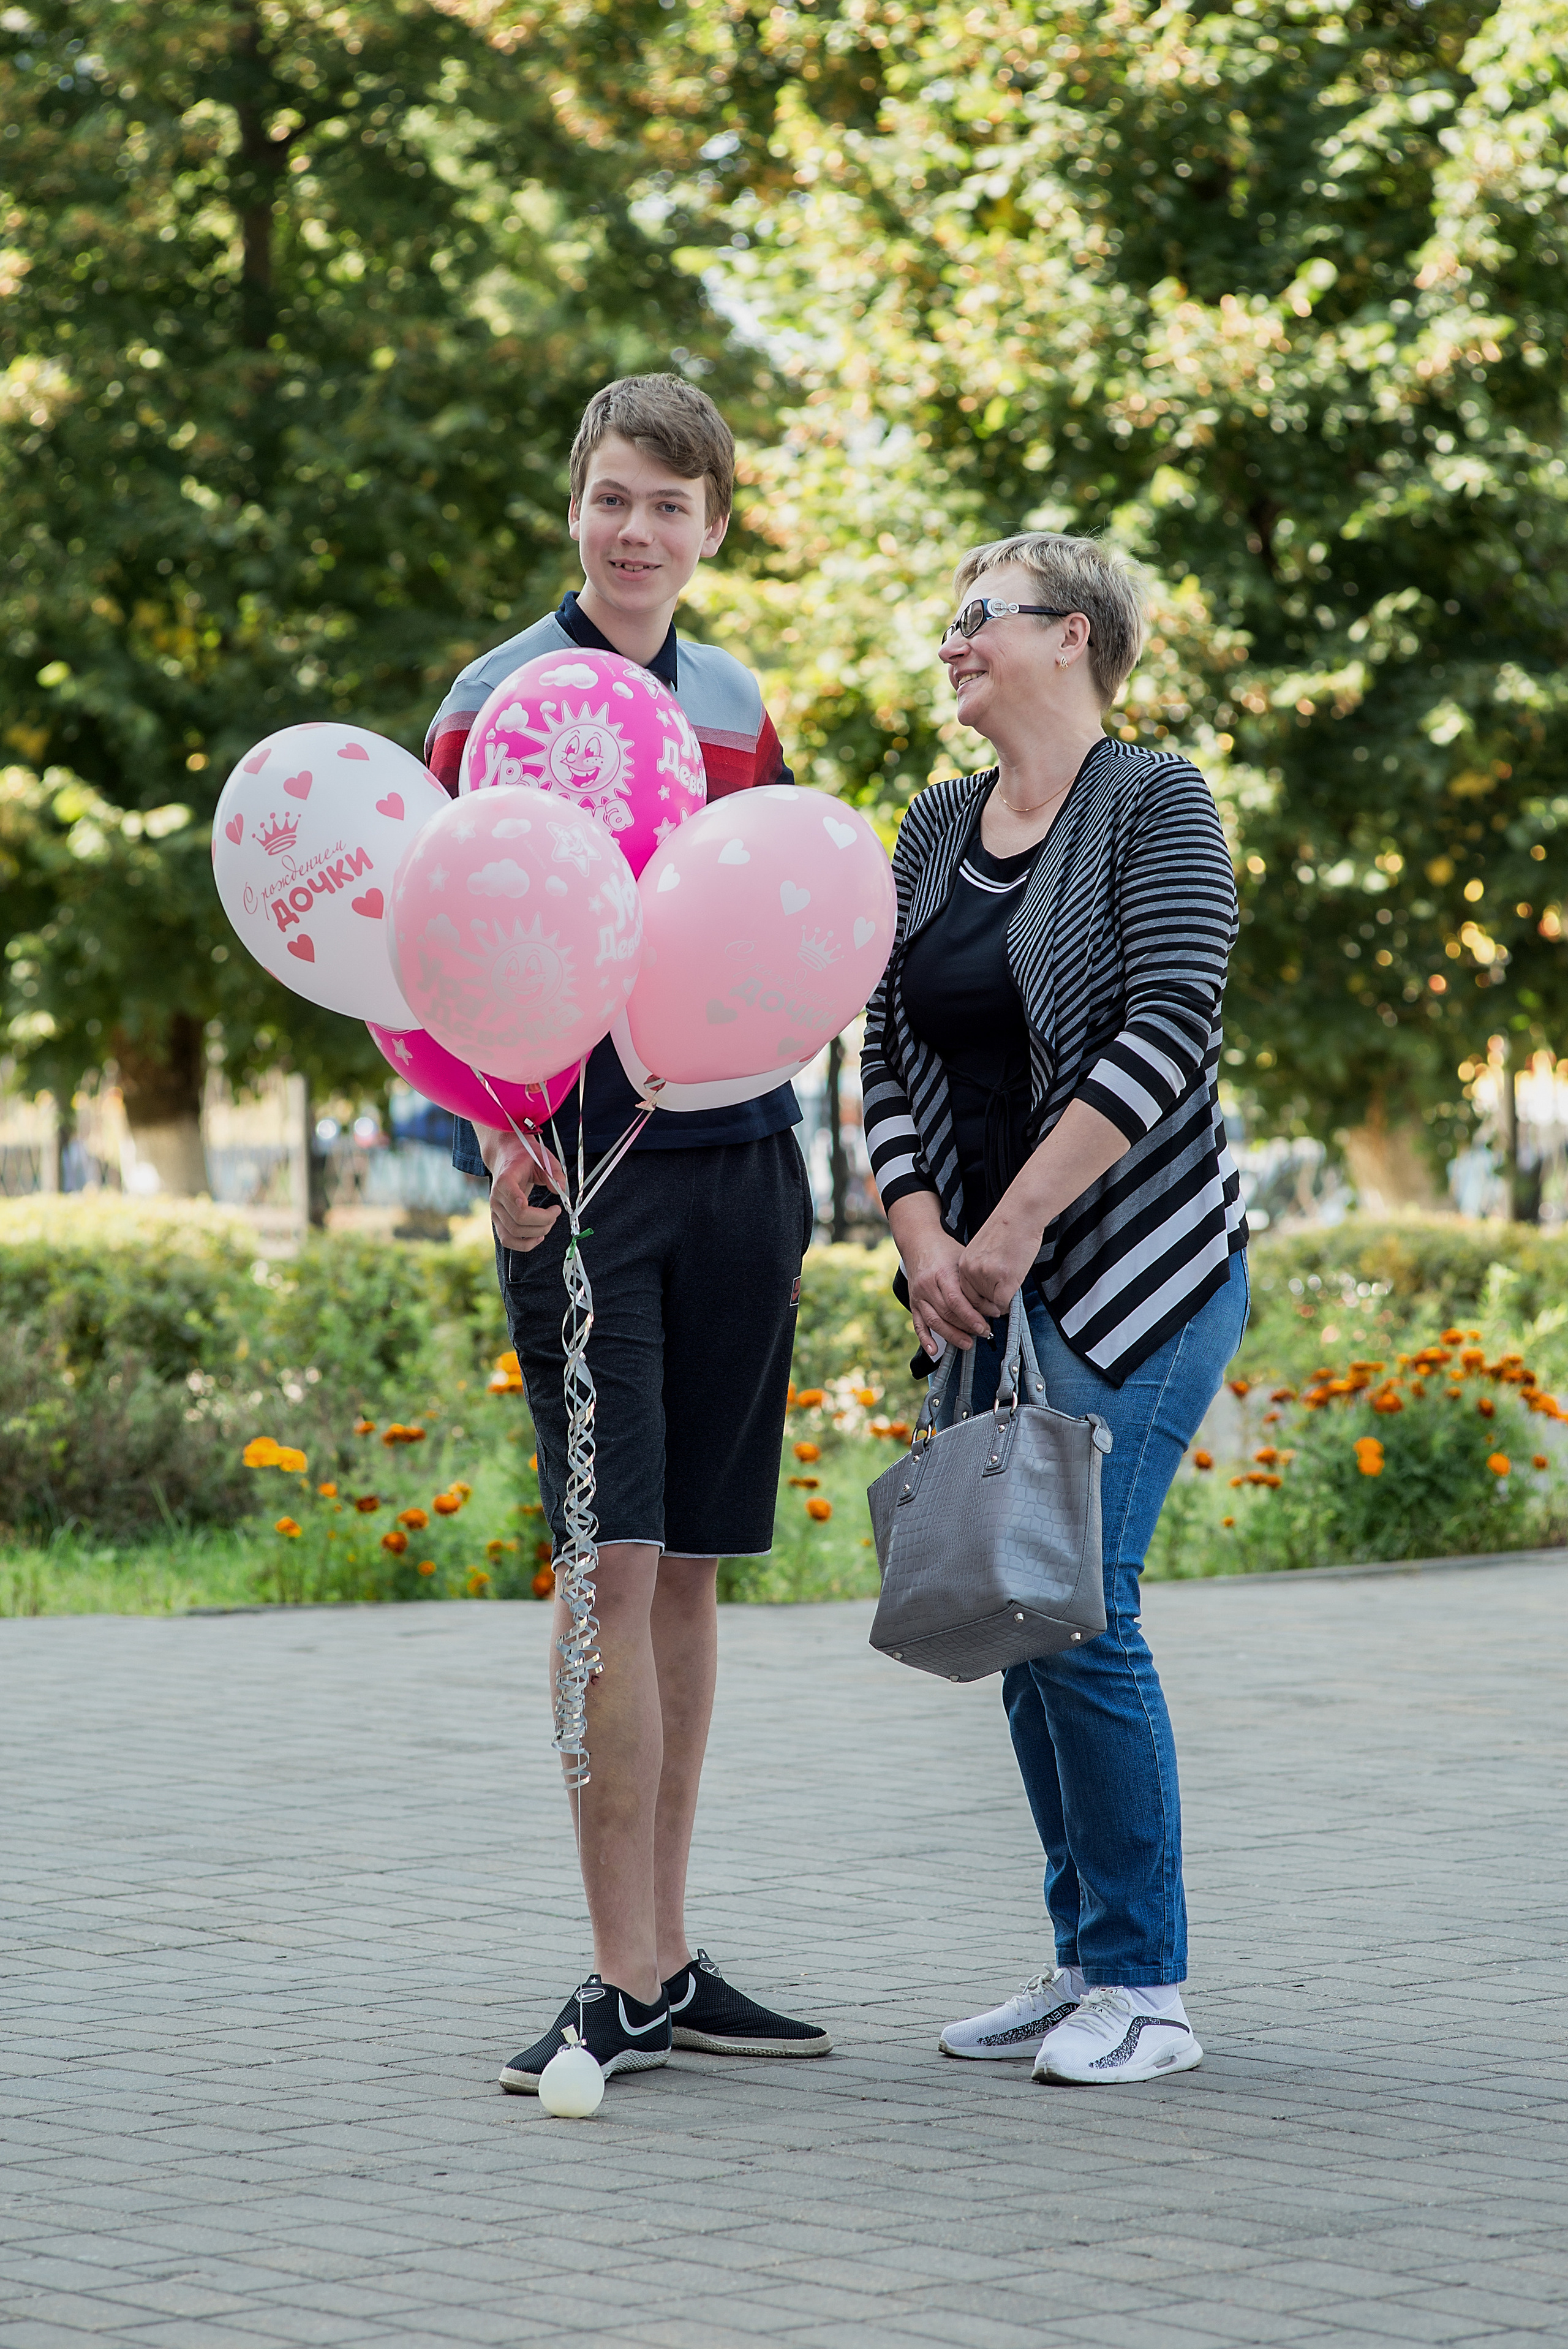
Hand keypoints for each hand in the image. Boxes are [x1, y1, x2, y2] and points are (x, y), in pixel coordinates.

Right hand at [480, 1124, 564, 1253]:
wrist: (505, 1157)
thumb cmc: (525, 1158)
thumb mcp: (543, 1157)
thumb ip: (555, 1172)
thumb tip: (561, 1189)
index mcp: (505, 1179)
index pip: (510, 1194)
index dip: (524, 1204)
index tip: (547, 1206)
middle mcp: (496, 1197)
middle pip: (518, 1219)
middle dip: (544, 1220)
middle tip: (556, 1211)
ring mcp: (495, 1211)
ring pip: (514, 1233)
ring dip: (537, 1232)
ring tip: (550, 1223)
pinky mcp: (498, 1221)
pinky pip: (507, 1240)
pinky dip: (524, 1244)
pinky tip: (539, 1236)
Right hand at [903, 1228, 993, 1356]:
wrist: (919, 1242)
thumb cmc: (945, 1250)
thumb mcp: (963, 1260)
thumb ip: (974, 1282)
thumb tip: (994, 1304)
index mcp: (942, 1273)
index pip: (957, 1300)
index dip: (972, 1316)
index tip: (988, 1323)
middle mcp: (927, 1286)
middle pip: (947, 1313)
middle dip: (967, 1327)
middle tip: (984, 1333)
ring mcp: (918, 1295)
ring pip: (934, 1321)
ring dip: (952, 1336)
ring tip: (968, 1343)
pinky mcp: (913, 1303)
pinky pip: (918, 1324)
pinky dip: (925, 1339)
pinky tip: (935, 1351)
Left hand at [957, 1198, 1045, 1322]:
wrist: (1020, 1214)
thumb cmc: (1007, 1230)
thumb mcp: (983, 1252)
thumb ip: (981, 1271)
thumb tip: (988, 1294)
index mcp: (963, 1264)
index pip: (965, 1295)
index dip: (978, 1302)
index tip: (987, 1304)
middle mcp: (970, 1270)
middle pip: (977, 1302)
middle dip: (989, 1304)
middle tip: (1001, 1301)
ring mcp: (986, 1275)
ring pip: (993, 1303)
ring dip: (1002, 1298)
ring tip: (1011, 1278)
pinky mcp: (1003, 1278)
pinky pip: (1005, 1302)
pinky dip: (1011, 1301)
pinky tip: (1015, 1285)